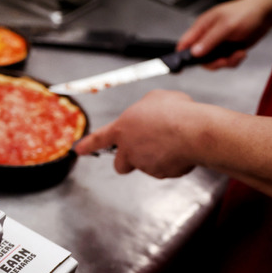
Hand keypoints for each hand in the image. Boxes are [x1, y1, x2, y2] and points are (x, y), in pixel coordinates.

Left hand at [74, 90, 203, 177]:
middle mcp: (129, 149)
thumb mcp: (155, 98)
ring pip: (147, 166)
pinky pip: (166, 169)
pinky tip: (183, 150)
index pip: (99, 138)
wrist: (193, 132)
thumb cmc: (175, 111)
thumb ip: (145, 109)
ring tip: (174, 142)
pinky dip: (173, 162)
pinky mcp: (161, 173)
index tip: (78, 150)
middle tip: (142, 152)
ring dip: (156, 158)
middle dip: (128, 162)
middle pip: (120, 164)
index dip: (88, 145)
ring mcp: (144, 164)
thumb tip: (149, 114)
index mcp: (122, 128)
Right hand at [177, 0, 269, 69]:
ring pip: (213, 62)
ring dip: (226, 62)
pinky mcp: (228, 50)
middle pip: (200, 58)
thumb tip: (194, 52)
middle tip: (223, 60)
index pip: (185, 43)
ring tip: (237, 54)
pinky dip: (234, 61)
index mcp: (202, 27)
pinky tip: (241, 53)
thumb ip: (209, 40)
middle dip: (212, 62)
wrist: (266, 14)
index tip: (183, 67)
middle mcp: (208, 37)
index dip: (181, 55)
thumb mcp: (226, 26)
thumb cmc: (246, 13)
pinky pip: (226, 62)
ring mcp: (218, 44)